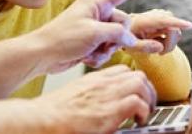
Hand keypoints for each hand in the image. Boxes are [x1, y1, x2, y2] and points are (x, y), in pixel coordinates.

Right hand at [36, 65, 155, 133]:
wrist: (44, 118)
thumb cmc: (53, 111)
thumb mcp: (73, 94)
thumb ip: (89, 94)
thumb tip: (97, 103)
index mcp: (92, 79)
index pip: (122, 70)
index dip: (133, 81)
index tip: (135, 93)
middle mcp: (102, 84)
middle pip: (136, 75)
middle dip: (146, 90)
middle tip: (146, 104)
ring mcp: (106, 95)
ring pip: (141, 84)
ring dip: (148, 99)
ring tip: (144, 113)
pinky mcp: (110, 111)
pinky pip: (138, 103)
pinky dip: (143, 112)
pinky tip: (136, 122)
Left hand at [37, 0, 164, 71]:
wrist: (43, 54)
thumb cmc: (62, 38)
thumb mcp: (94, 32)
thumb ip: (117, 33)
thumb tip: (130, 39)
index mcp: (95, 3)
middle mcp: (95, 13)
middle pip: (123, 23)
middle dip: (117, 37)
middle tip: (101, 42)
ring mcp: (93, 29)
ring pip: (116, 40)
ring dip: (106, 49)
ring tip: (89, 50)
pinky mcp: (90, 43)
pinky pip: (106, 50)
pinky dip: (99, 56)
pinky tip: (85, 57)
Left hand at [128, 9, 191, 53]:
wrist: (126, 31)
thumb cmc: (127, 40)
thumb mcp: (130, 46)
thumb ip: (143, 47)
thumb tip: (161, 48)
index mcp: (141, 21)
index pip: (161, 21)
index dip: (175, 23)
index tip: (189, 25)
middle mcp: (152, 15)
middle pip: (172, 28)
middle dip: (170, 43)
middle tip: (161, 53)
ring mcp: (160, 14)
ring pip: (175, 30)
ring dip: (170, 42)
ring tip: (157, 48)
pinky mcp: (165, 16)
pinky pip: (175, 29)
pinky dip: (170, 39)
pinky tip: (160, 42)